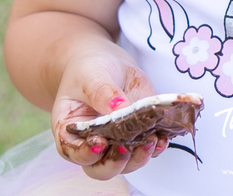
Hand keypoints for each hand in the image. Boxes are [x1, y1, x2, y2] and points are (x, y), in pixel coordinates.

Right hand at [51, 47, 165, 180]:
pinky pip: (147, 149)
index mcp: (70, 132)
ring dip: (139, 157)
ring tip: (150, 140)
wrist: (107, 64)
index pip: (73, 152)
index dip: (86, 153)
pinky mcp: (138, 134)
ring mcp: (117, 142)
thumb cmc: (88, 71)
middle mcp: (92, 144)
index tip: (100, 142)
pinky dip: (156, 147)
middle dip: (115, 163)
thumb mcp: (90, 77)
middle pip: (101, 168)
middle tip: (126, 148)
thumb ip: (102, 93)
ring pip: (127, 164)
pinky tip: (162, 138)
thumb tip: (121, 108)